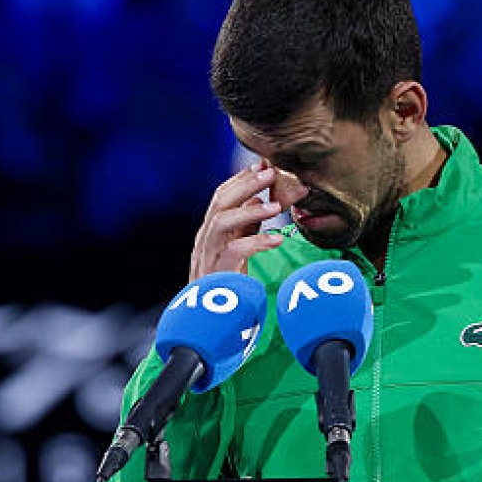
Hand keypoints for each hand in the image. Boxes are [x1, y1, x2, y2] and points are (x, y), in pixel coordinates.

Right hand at [190, 162, 308, 280]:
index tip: (264, 164)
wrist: (207, 317)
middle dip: (245, 184)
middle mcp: (205, 237)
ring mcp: (207, 254)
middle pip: (220, 202)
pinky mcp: (215, 272)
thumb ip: (246, 225)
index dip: (242, 178)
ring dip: (249, 210)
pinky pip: (234, 251)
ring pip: (221, 222)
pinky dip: (256, 242)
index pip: (222, 195)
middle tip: (271, 173)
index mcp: (211, 229)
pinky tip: (277, 240)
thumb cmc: (224, 280)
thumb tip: (261, 198)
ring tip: (275, 206)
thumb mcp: (237, 246)